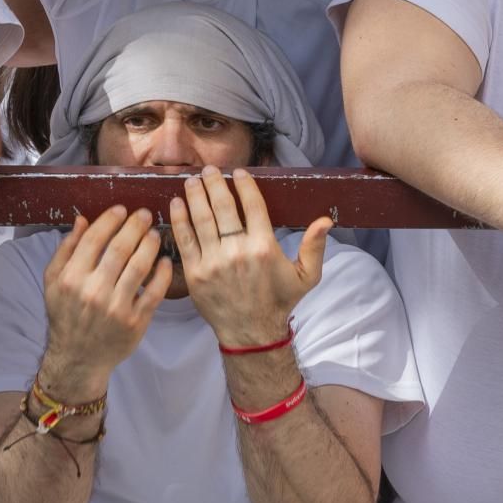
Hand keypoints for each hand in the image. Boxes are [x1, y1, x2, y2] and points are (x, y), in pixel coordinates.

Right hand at [39, 205, 168, 396]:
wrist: (78, 357)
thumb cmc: (66, 315)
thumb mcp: (53, 282)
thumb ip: (66, 250)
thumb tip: (81, 220)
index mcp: (71, 278)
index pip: (94, 240)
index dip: (111, 220)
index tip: (122, 209)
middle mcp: (93, 291)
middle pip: (120, 249)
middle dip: (136, 226)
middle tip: (146, 214)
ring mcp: (116, 307)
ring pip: (140, 267)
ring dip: (150, 245)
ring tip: (154, 234)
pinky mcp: (136, 321)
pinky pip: (155, 292)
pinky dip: (162, 274)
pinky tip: (164, 261)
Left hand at [169, 166, 329, 346]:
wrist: (251, 333)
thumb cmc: (279, 302)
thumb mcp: (307, 276)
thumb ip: (315, 246)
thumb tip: (325, 220)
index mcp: (264, 247)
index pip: (253, 206)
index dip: (244, 185)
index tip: (238, 173)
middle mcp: (238, 251)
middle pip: (223, 207)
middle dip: (215, 184)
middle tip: (210, 170)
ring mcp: (214, 262)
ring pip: (201, 219)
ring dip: (195, 195)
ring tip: (192, 180)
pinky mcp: (195, 273)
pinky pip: (184, 240)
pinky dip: (179, 219)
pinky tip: (177, 204)